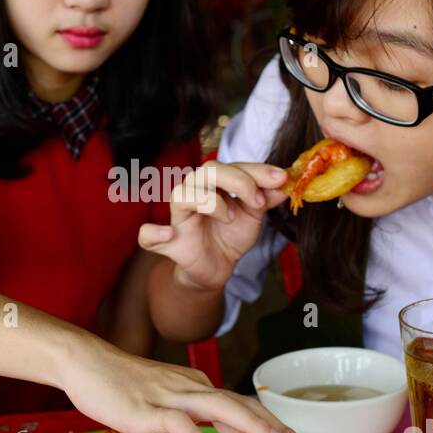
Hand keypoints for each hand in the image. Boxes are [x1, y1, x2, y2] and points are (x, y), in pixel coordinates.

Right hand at [60, 335, 314, 432]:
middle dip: (277, 432)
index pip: (244, 407)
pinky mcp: (149, 409)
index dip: (272, 427)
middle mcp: (193, 389)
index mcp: (198, 389)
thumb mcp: (158, 416)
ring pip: (222, 411)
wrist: (84, 363)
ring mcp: (172, 397)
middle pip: (244, 408)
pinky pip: (180, 426)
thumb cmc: (120, 388)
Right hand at [137, 161, 289, 291]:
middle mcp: (193, 192)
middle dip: (238, 182)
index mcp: (213, 183)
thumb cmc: (231, 234)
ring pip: (182, 194)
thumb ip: (266, 198)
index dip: (257, 170)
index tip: (281, 179)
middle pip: (207, 171)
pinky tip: (170, 233)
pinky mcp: (166, 241)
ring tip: (230, 218)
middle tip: (257, 202)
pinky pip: (147, 235)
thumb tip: (285, 182)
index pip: (233, 166)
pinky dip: (155, 232)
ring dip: (211, 203)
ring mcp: (177, 216)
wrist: (218, 267)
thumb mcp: (254, 216)